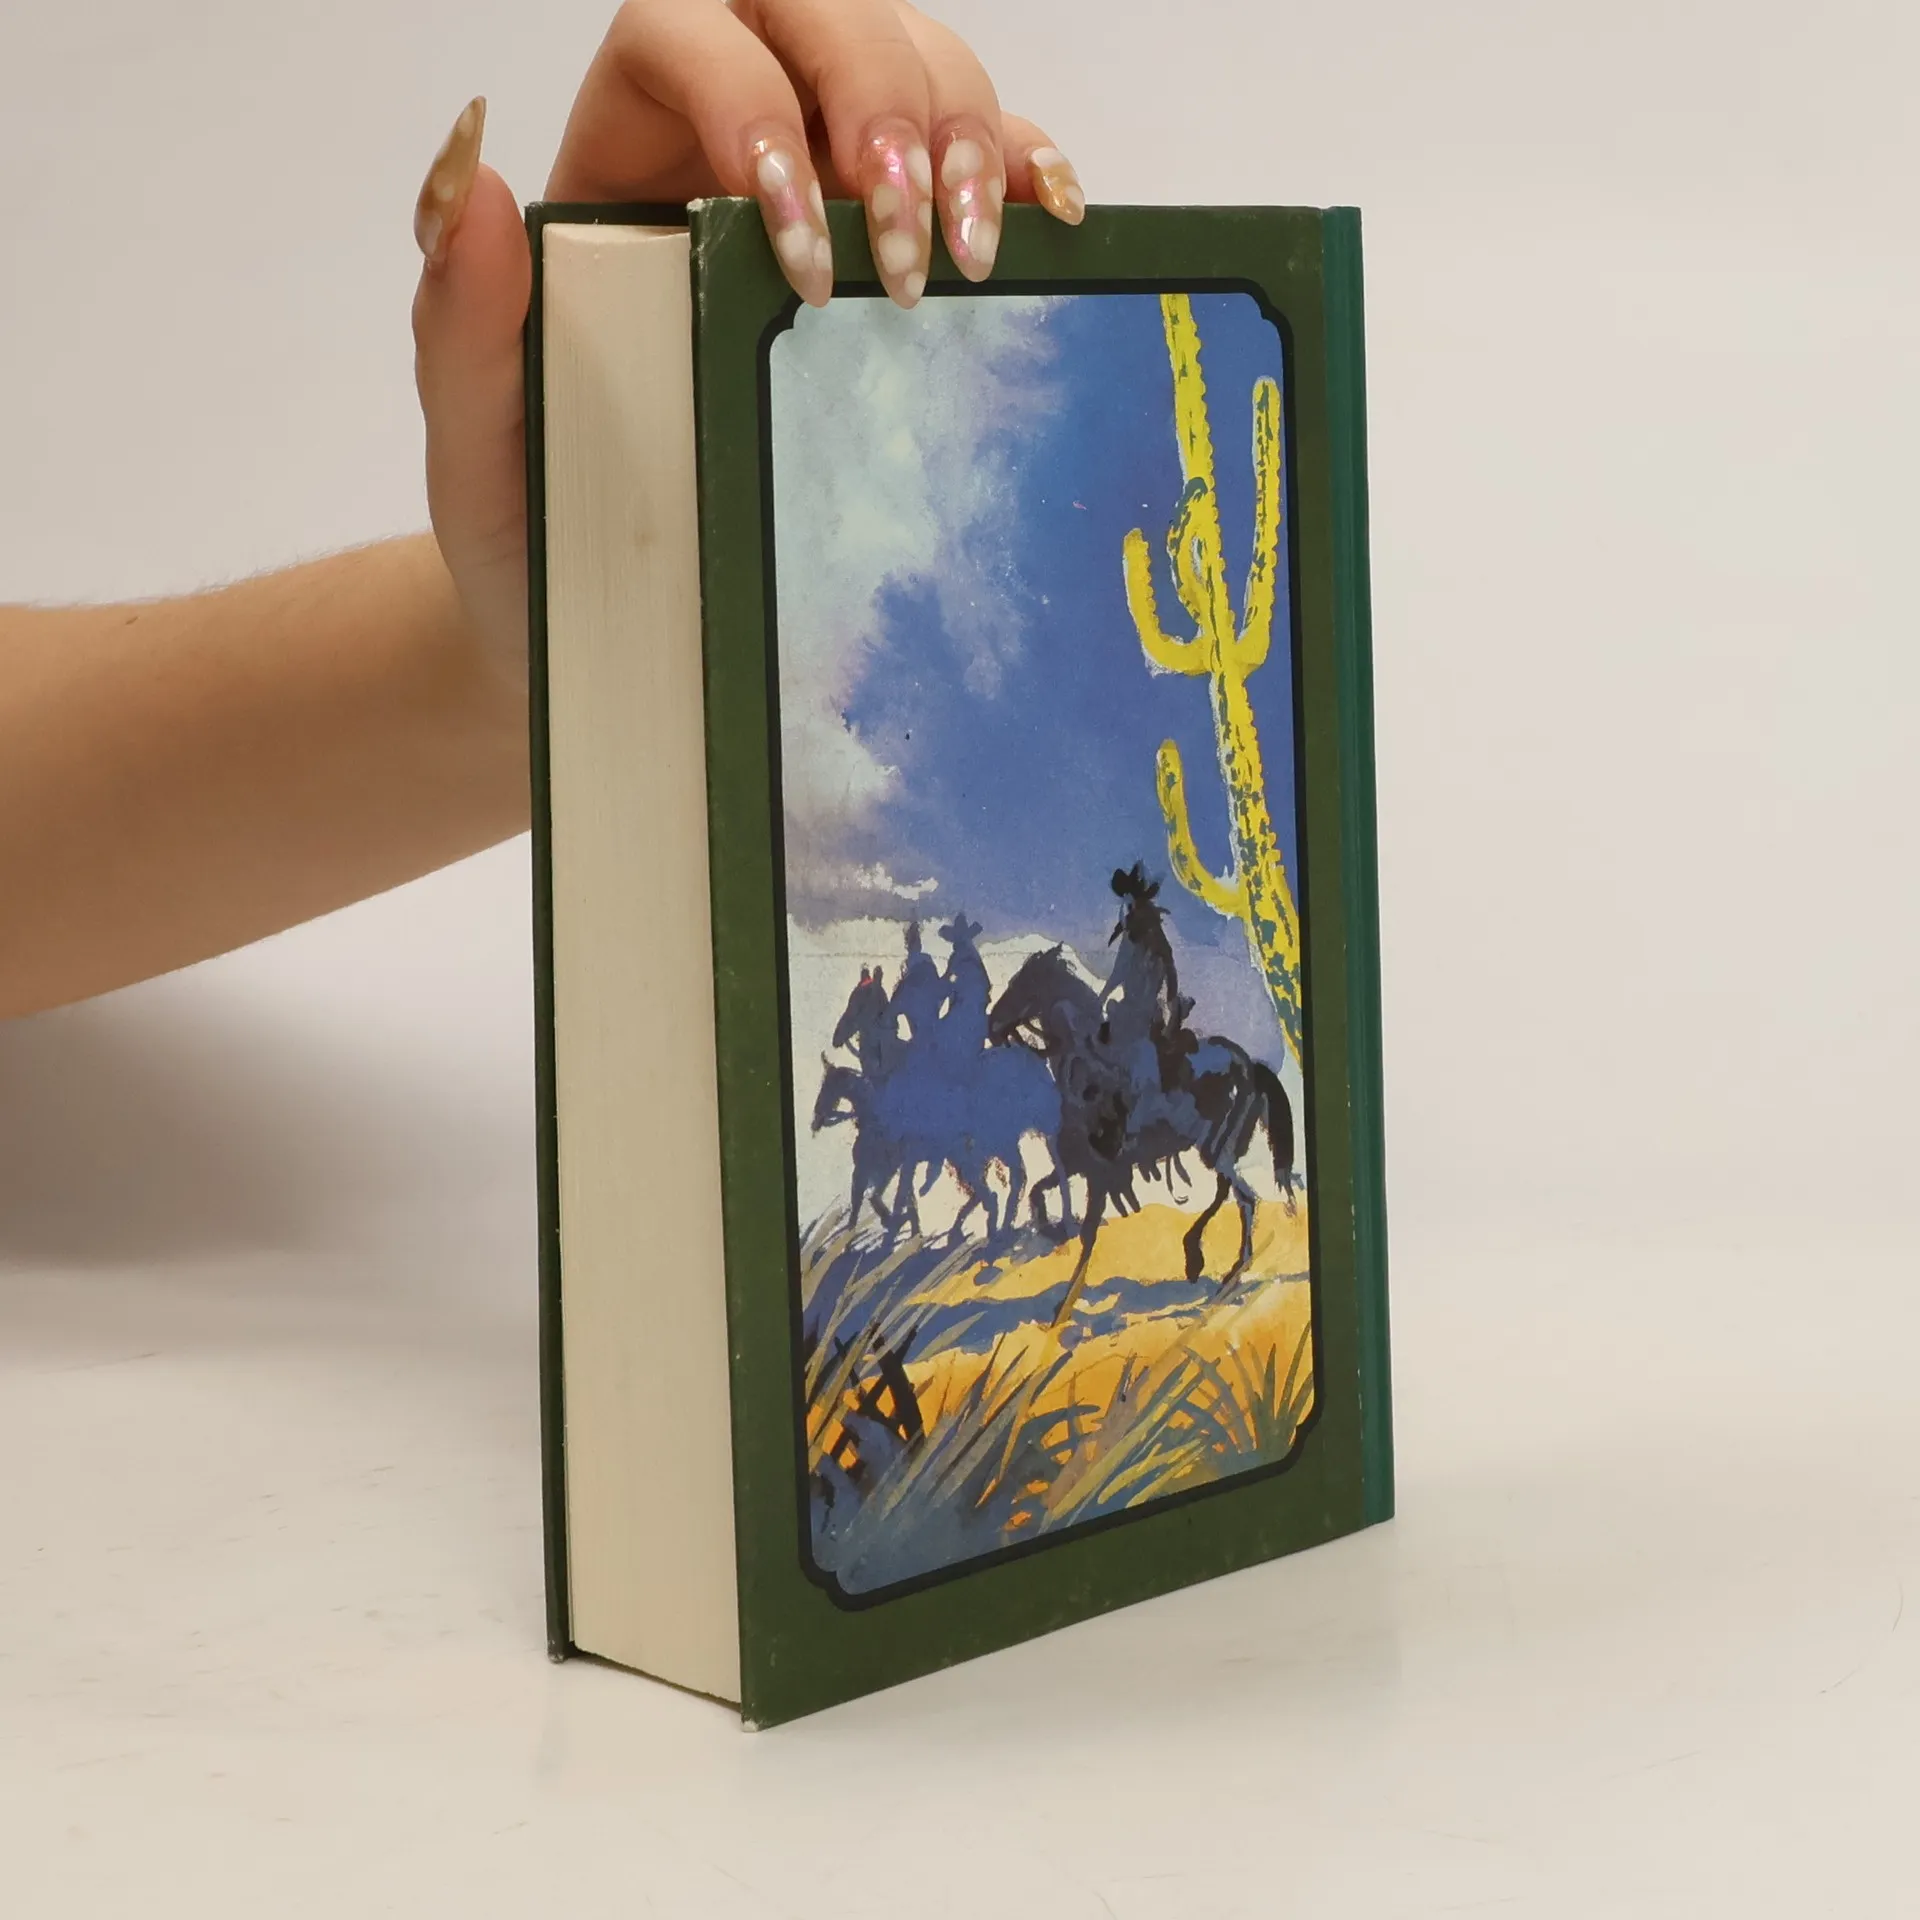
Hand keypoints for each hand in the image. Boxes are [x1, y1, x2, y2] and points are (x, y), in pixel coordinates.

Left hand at [410, 0, 1085, 693]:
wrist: (617, 625)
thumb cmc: (540, 531)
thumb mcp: (478, 444)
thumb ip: (458, 323)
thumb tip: (474, 181)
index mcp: (619, 161)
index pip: (685, 36)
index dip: (753, 100)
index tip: (795, 249)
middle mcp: (729, 144)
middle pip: (820, 17)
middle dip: (879, 103)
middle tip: (902, 252)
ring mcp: (831, 186)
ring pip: (915, 61)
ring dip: (965, 136)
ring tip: (970, 261)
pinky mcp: (906, 244)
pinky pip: (984, 155)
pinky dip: (1028, 166)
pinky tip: (1050, 224)